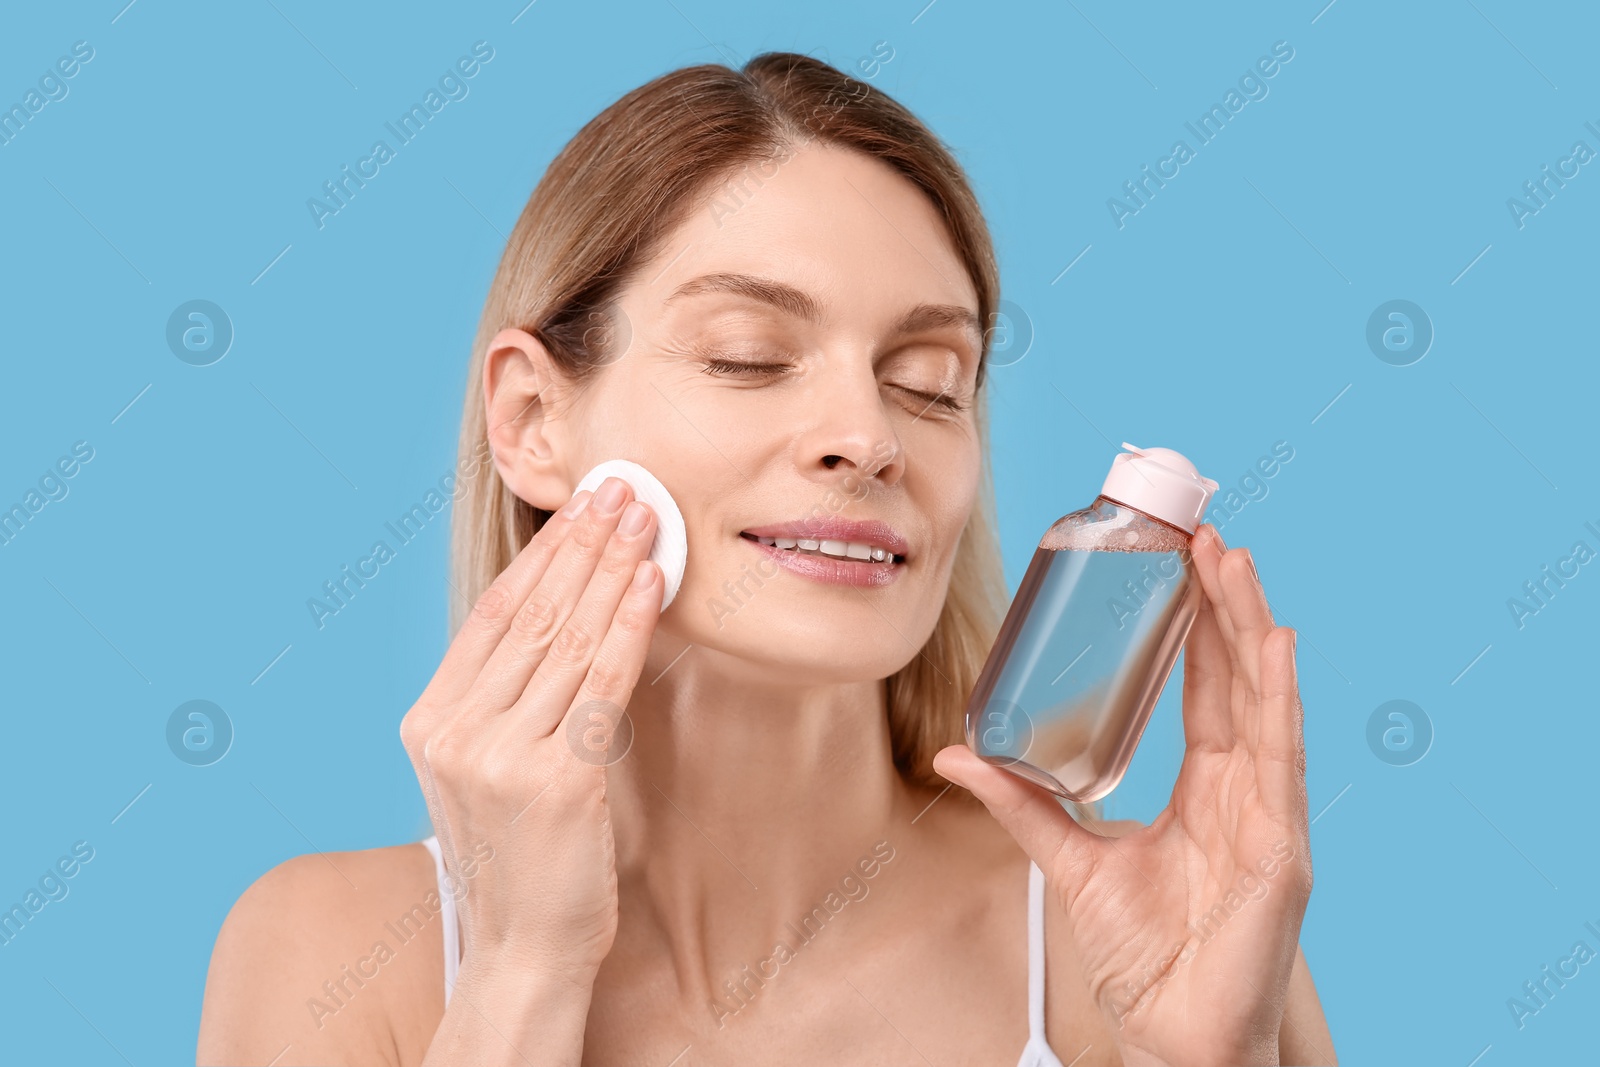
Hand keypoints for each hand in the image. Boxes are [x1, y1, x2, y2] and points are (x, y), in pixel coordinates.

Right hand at [399, 477, 662, 988]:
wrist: (526, 946)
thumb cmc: (520, 852)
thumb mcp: (484, 766)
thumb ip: (501, 697)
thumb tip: (558, 609)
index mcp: (430, 720)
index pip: (491, 614)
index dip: (541, 555)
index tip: (580, 507)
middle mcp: (455, 731)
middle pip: (532, 615)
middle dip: (584, 545)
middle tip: (623, 490)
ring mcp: (502, 755)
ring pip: (569, 640)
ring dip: (613, 570)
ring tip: (647, 520)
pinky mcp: (557, 779)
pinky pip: (602, 684)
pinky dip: (630, 626)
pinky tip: (651, 583)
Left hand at [934, 525, 1310, 1066]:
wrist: (1170, 1034)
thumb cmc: (1142, 957)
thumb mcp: (1071, 860)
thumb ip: (1023, 803)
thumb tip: (959, 752)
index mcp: (1207, 790)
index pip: (1206, 690)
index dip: (1200, 627)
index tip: (1186, 562)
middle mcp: (1246, 792)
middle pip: (1238, 681)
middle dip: (1225, 606)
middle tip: (1206, 534)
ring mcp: (1270, 817)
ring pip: (1263, 704)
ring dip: (1250, 629)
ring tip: (1234, 562)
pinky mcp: (1281, 850)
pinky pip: (1282, 762)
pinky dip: (1279, 699)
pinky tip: (1275, 645)